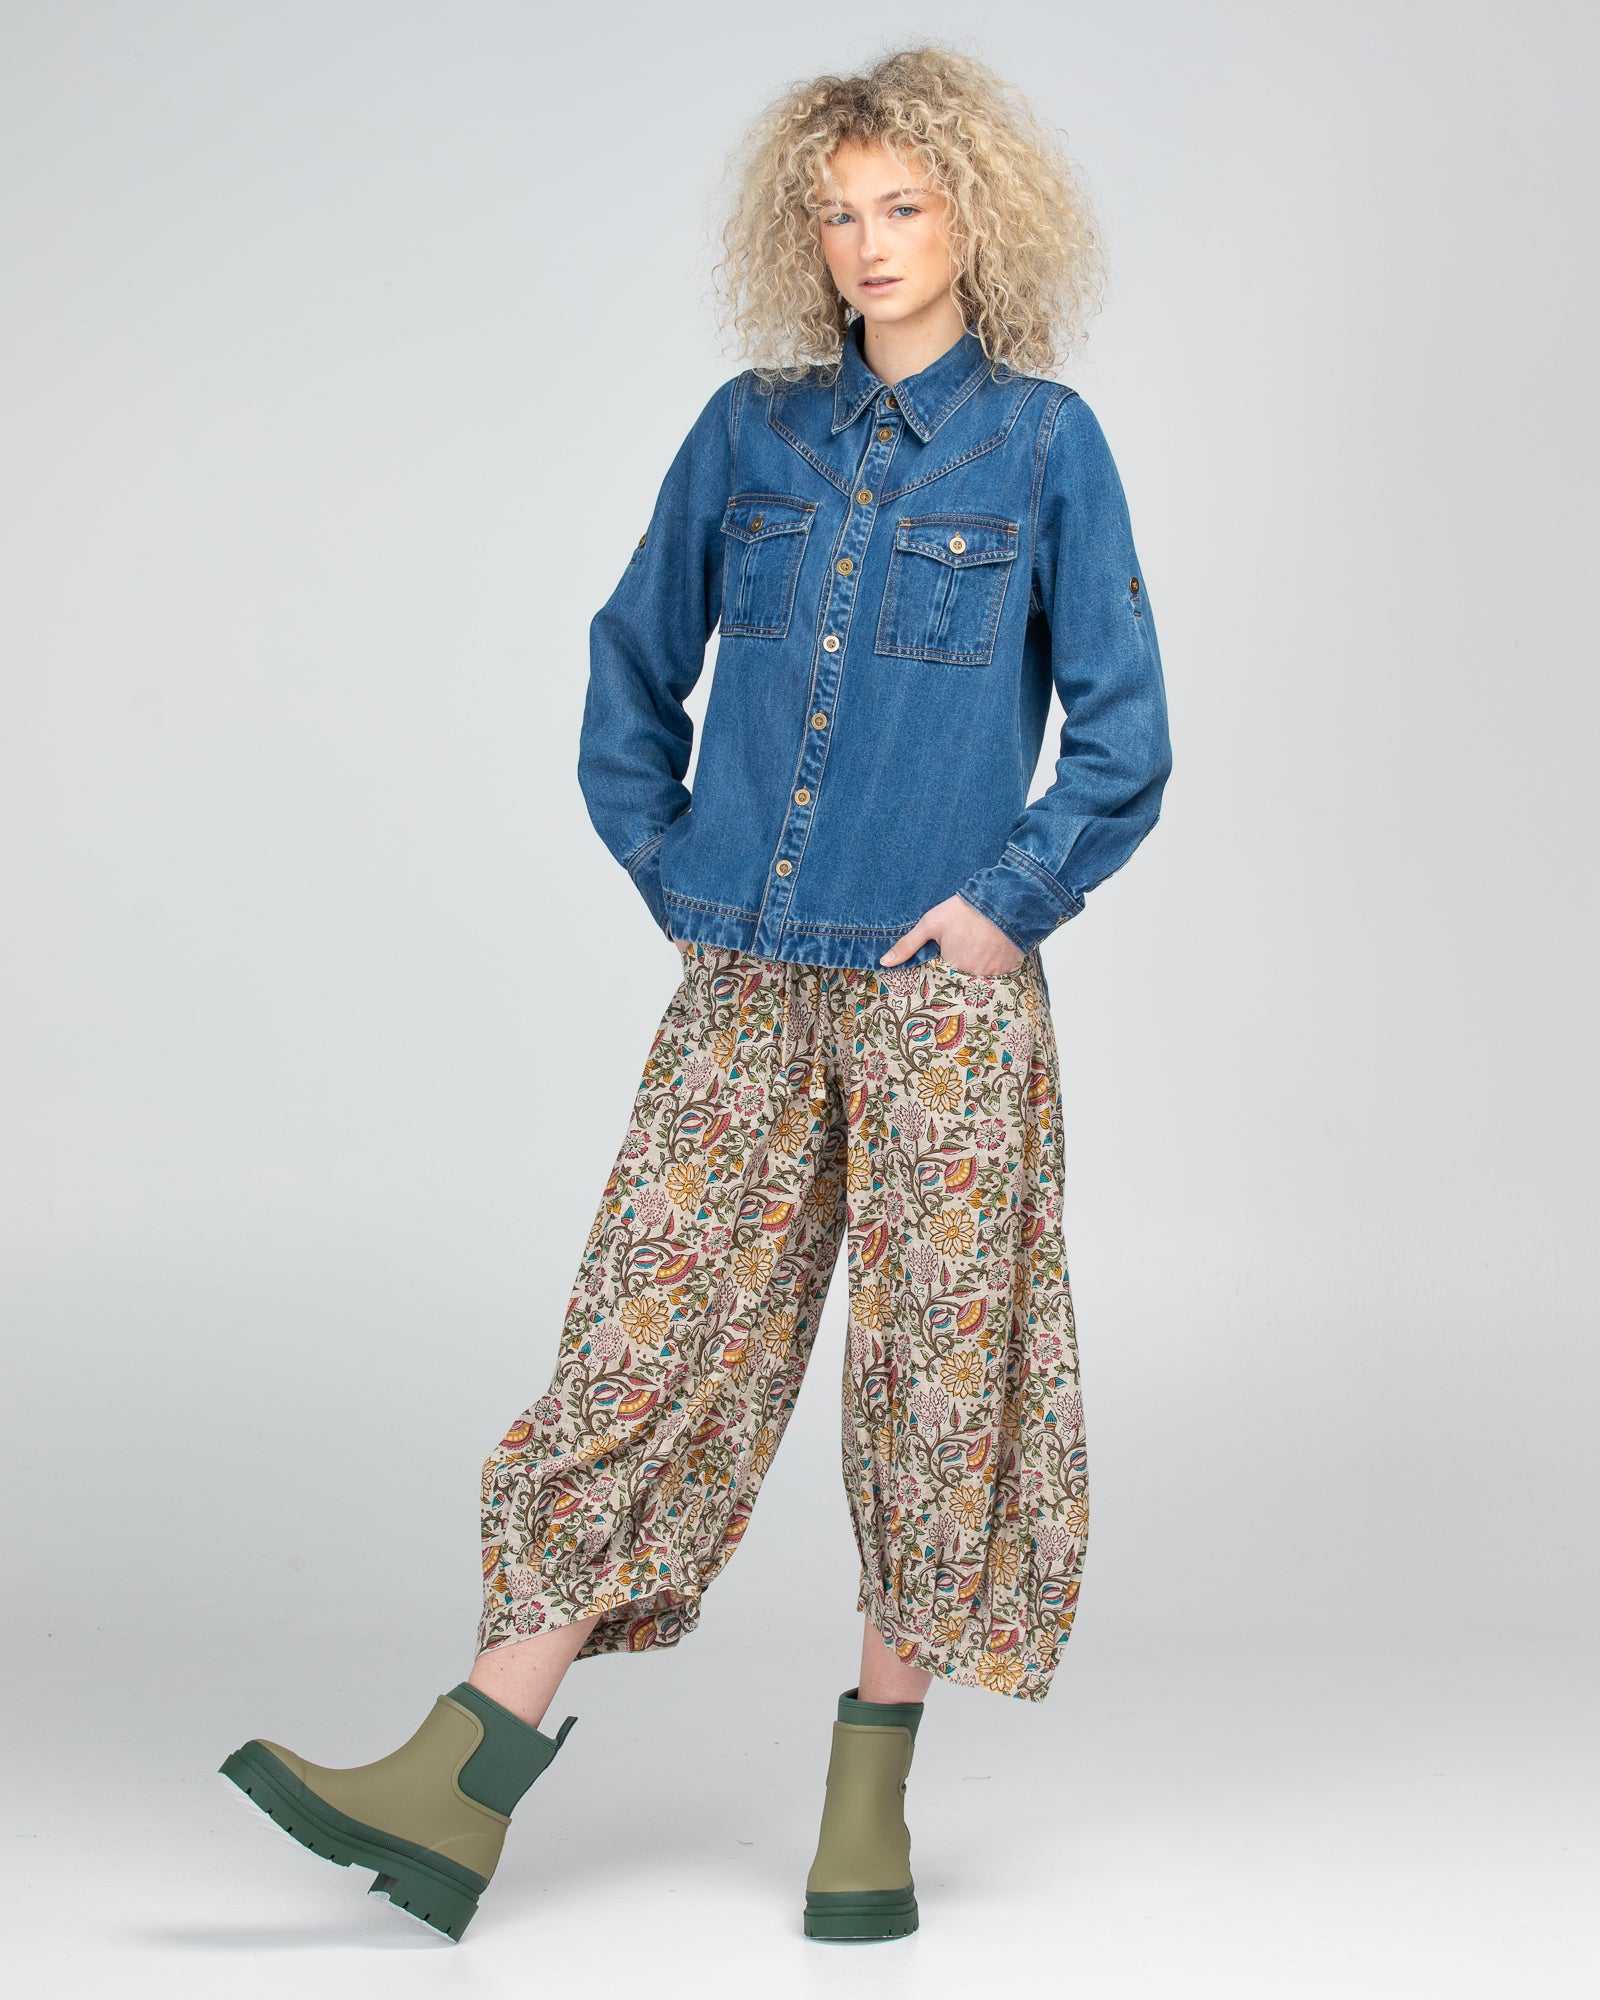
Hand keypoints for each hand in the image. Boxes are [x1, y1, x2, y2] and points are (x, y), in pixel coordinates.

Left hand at [879, 895, 1025, 976]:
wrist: (1003, 899)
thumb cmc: (963, 910)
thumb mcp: (931, 923)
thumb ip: (907, 945)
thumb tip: (884, 962)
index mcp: (950, 966)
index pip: (942, 976)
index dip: (945, 964)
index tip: (950, 952)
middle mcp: (971, 975)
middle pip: (962, 977)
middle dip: (963, 964)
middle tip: (967, 944)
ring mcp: (992, 973)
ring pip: (981, 975)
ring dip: (980, 965)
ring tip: (980, 944)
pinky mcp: (1009, 968)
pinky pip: (1000, 974)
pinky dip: (997, 964)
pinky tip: (995, 947)